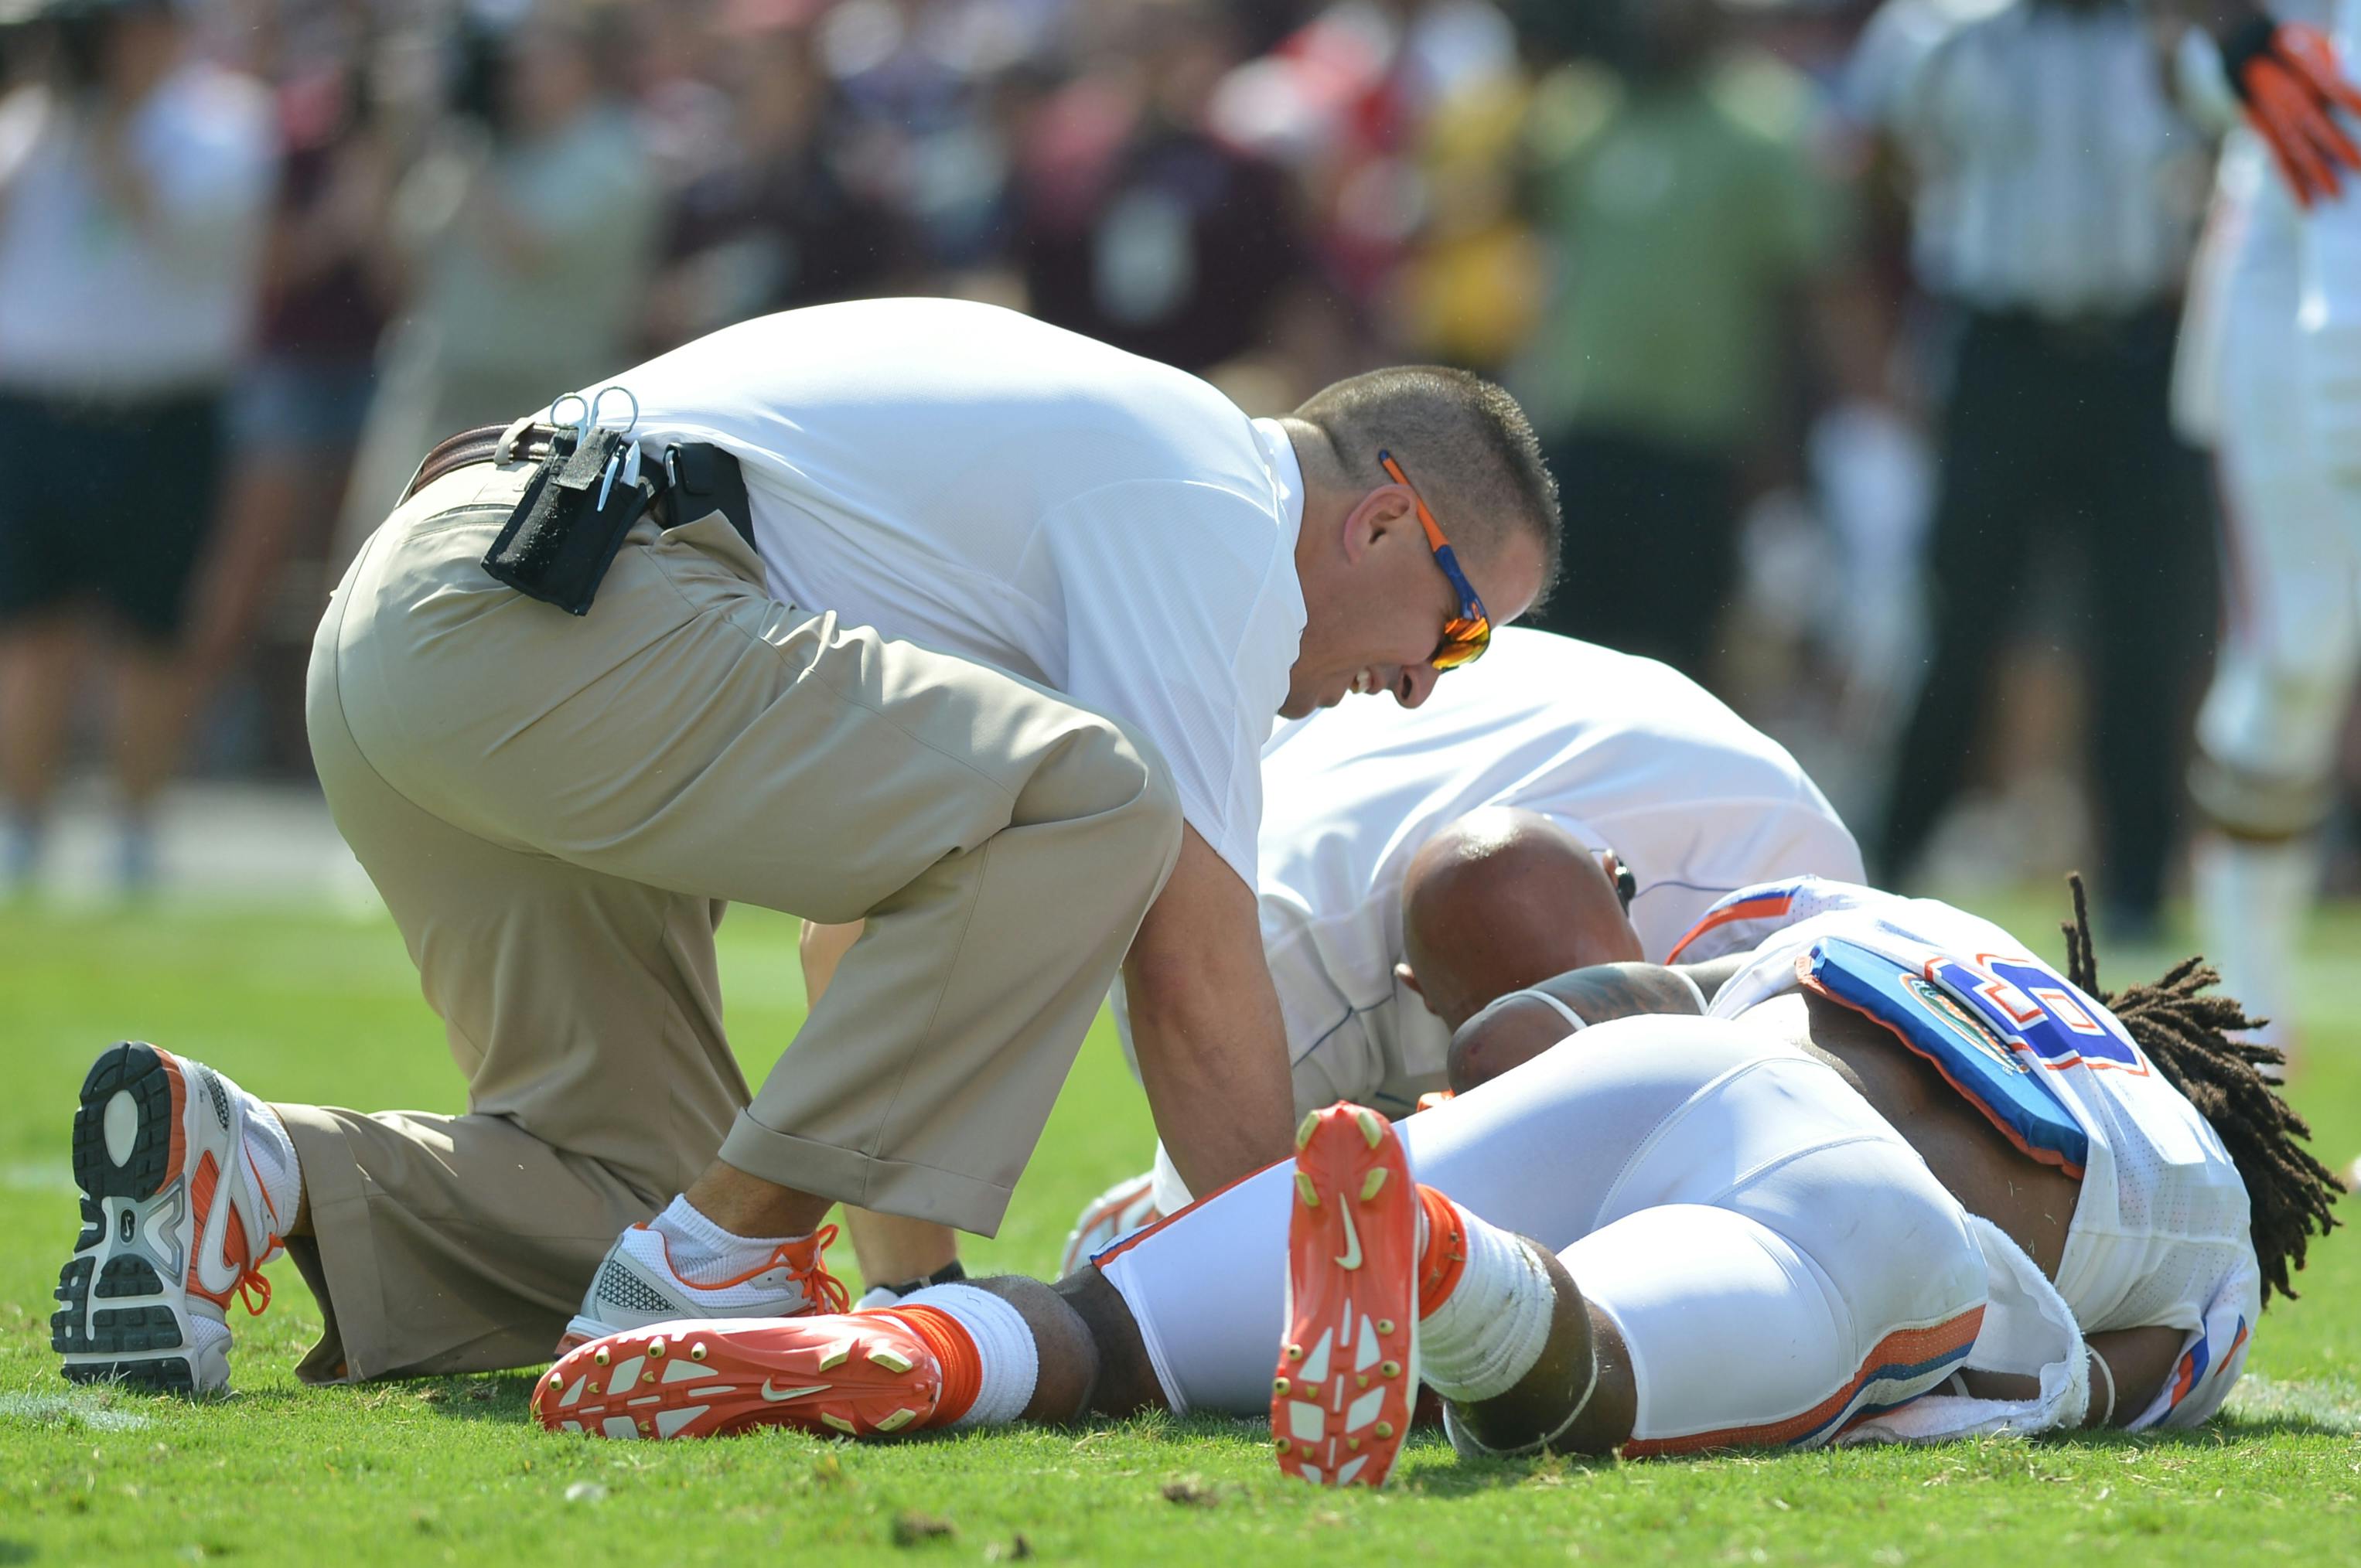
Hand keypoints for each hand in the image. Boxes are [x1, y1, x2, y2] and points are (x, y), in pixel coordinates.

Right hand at [2222, 20, 2360, 206]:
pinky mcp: (2264, 133)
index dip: (2355, 105)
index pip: (2338, 92)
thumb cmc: (2292, 46)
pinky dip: (2292, 184)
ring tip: (2335, 194)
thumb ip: (2333, 59)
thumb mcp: (2313, 43)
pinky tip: (2305, 203)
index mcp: (2307, 74)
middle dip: (2340, 148)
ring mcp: (2276, 119)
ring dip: (2317, 174)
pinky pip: (2279, 161)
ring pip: (2298, 150)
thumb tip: (2346, 67)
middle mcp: (2290, 99)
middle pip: (2318, 127)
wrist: (2244, 53)